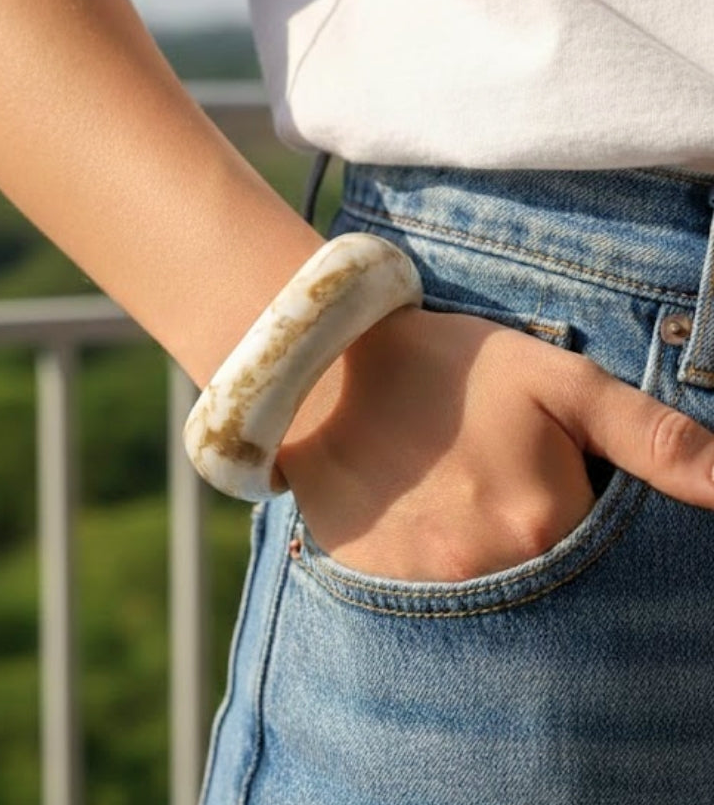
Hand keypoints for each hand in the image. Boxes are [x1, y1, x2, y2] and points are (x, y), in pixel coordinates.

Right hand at [277, 306, 713, 581]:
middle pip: (549, 583)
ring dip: (490, 560)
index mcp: (542, 520)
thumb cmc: (448, 368)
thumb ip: (647, 433)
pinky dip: (440, 573)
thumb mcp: (553, 378)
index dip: (585, 510)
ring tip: (460, 501)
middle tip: (498, 487)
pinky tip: (424, 522)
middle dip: (537, 542)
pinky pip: (428, 608)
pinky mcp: (376, 589)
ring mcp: (422, 589)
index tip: (546, 475)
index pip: (607, 554)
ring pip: (491, 600)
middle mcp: (486, 571)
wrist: (329, 373)